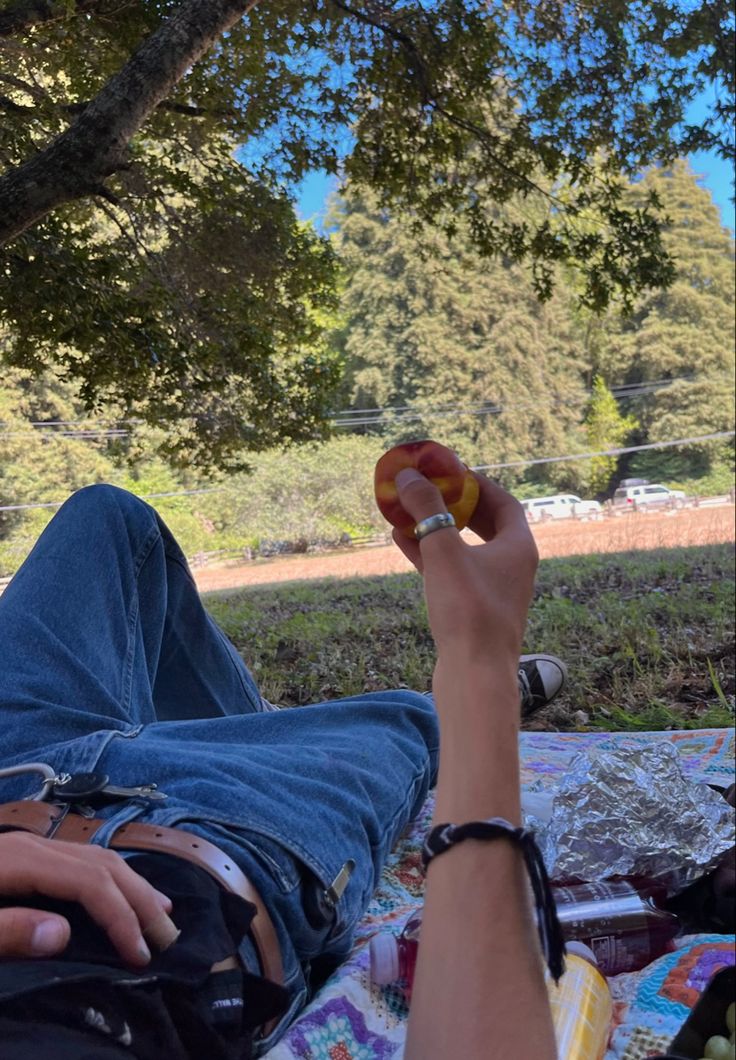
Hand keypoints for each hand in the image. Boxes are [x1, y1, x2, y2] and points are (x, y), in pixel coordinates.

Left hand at [0, 831, 175, 964]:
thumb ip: (6, 931)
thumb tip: (61, 935)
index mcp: (21, 859)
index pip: (90, 881)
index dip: (122, 916)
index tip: (141, 955)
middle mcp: (34, 845)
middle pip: (103, 864)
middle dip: (140, 900)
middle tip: (167, 937)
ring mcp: (31, 848)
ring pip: (97, 858)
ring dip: (132, 887)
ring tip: (160, 914)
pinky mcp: (26, 857)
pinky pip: (82, 862)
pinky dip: (111, 880)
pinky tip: (120, 895)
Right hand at [393, 469, 537, 663]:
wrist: (475, 676)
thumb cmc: (468, 612)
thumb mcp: (444, 552)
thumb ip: (427, 510)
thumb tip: (409, 476)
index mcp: (519, 548)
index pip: (502, 502)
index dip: (476, 483)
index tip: (449, 471)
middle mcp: (512, 567)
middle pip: (484, 524)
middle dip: (453, 505)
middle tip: (427, 489)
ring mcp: (494, 590)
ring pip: (465, 548)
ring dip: (437, 529)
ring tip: (406, 511)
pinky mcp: (474, 610)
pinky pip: (452, 572)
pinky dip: (430, 555)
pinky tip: (401, 542)